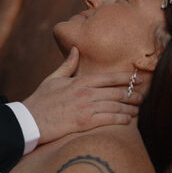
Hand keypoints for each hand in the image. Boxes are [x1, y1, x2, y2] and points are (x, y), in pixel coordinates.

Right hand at [22, 47, 142, 143]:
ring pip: (114, 106)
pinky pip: (108, 119)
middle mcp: (84, 93)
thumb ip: (67, 65)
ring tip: (137, 110)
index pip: (108, 77)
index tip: (138, 78)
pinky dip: (120, 119)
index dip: (126, 78)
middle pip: (116, 91)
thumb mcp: (52, 78)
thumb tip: (75, 49)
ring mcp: (85, 108)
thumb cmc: (40, 100)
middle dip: (132, 94)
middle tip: (143, 96)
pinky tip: (128, 120)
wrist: (28, 120)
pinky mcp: (83, 123)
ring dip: (129, 108)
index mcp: (79, 81)